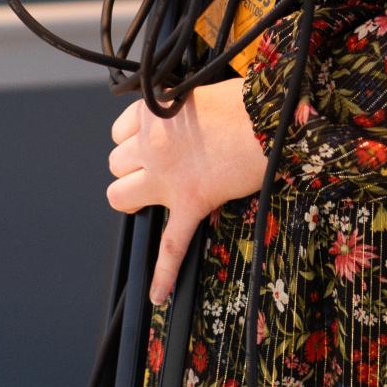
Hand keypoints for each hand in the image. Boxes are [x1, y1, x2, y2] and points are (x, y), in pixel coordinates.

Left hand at [106, 77, 268, 302]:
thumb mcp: (200, 95)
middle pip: (116, 163)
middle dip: (132, 166)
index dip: (133, 137)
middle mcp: (153, 145)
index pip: (119, 131)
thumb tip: (180, 124)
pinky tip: (159, 292)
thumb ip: (179, 112)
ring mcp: (168, 178)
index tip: (146, 139)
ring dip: (133, 197)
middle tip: (154, 166)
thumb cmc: (244, 102)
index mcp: (154, 114)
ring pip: (120, 196)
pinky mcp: (191, 202)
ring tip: (151, 196)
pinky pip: (172, 244)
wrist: (271, 118)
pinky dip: (163, 271)